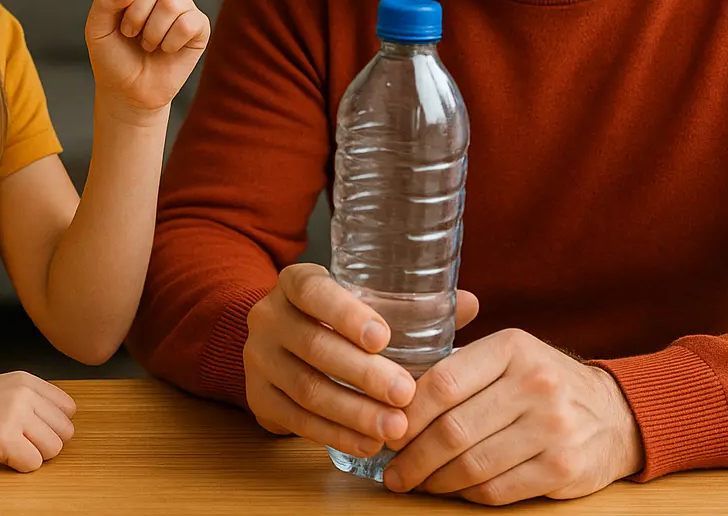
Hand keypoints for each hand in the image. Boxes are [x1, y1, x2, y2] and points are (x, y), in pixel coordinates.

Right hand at [0, 372, 76, 471]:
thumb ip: (29, 401)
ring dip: (32, 456)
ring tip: (5, 448)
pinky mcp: (2, 438)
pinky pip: (33, 463)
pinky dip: (18, 467)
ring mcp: (14, 414)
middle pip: (64, 431)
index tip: (28, 431)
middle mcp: (24, 393)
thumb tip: (61, 425)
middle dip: (44, 444)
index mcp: (25, 380)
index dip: (51, 426)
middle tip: (15, 443)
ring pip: (53, 449)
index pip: (68, 409)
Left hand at [85, 0, 210, 118]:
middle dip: (136, 12)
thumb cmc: (110, 58)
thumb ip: (104, 1)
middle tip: (130, 35)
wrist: (130, 92)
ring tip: (147, 45)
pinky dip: (171, 41)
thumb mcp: (94, 28)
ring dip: (152, 31)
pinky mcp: (198, 27)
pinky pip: (188, 22)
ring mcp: (182, 5)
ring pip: (171, 2)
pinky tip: (167, 51)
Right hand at [242, 263, 479, 457]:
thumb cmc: (333, 321)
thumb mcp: (362, 303)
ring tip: (395, 428)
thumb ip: (411, 305)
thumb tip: (469, 304)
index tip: (384, 338)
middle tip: (405, 393)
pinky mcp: (257, 398)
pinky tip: (367, 444)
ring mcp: (258, 359)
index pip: (313, 291)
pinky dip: (335, 435)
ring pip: (307, 388)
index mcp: (295, 283)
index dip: (346, 314)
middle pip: (314, 346)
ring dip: (354, 412)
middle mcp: (269, 317)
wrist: (277, 345)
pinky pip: (297, 420)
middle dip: (363, 374)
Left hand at [382, 328, 643, 504]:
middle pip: (452, 430)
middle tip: (393, 470)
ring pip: (471, 465)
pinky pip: (497, 490)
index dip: (406, 414)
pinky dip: (465, 494)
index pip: (442, 383)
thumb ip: (460, 368)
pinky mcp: (562, 467)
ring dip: (433, 481)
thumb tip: (394, 398)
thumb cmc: (542, 383)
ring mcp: (552, 427)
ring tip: (414, 484)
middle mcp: (534, 384)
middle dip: (412, 457)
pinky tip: (451, 490)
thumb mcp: (508, 356)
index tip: (387, 429)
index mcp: (512, 348)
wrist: (614, 414)